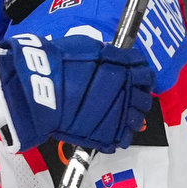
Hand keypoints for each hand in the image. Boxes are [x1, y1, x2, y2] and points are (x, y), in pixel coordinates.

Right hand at [0, 32, 152, 156]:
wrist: (40, 88)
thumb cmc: (59, 64)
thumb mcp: (87, 47)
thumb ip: (106, 56)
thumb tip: (112, 59)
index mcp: (125, 70)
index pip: (146, 74)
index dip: (143, 77)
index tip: (137, 80)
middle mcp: (126, 93)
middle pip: (144, 99)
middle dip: (139, 98)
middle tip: (130, 98)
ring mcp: (116, 116)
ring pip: (136, 120)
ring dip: (133, 118)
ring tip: (123, 117)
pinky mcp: (104, 135)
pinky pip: (121, 139)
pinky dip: (120, 136)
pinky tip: (115, 133)